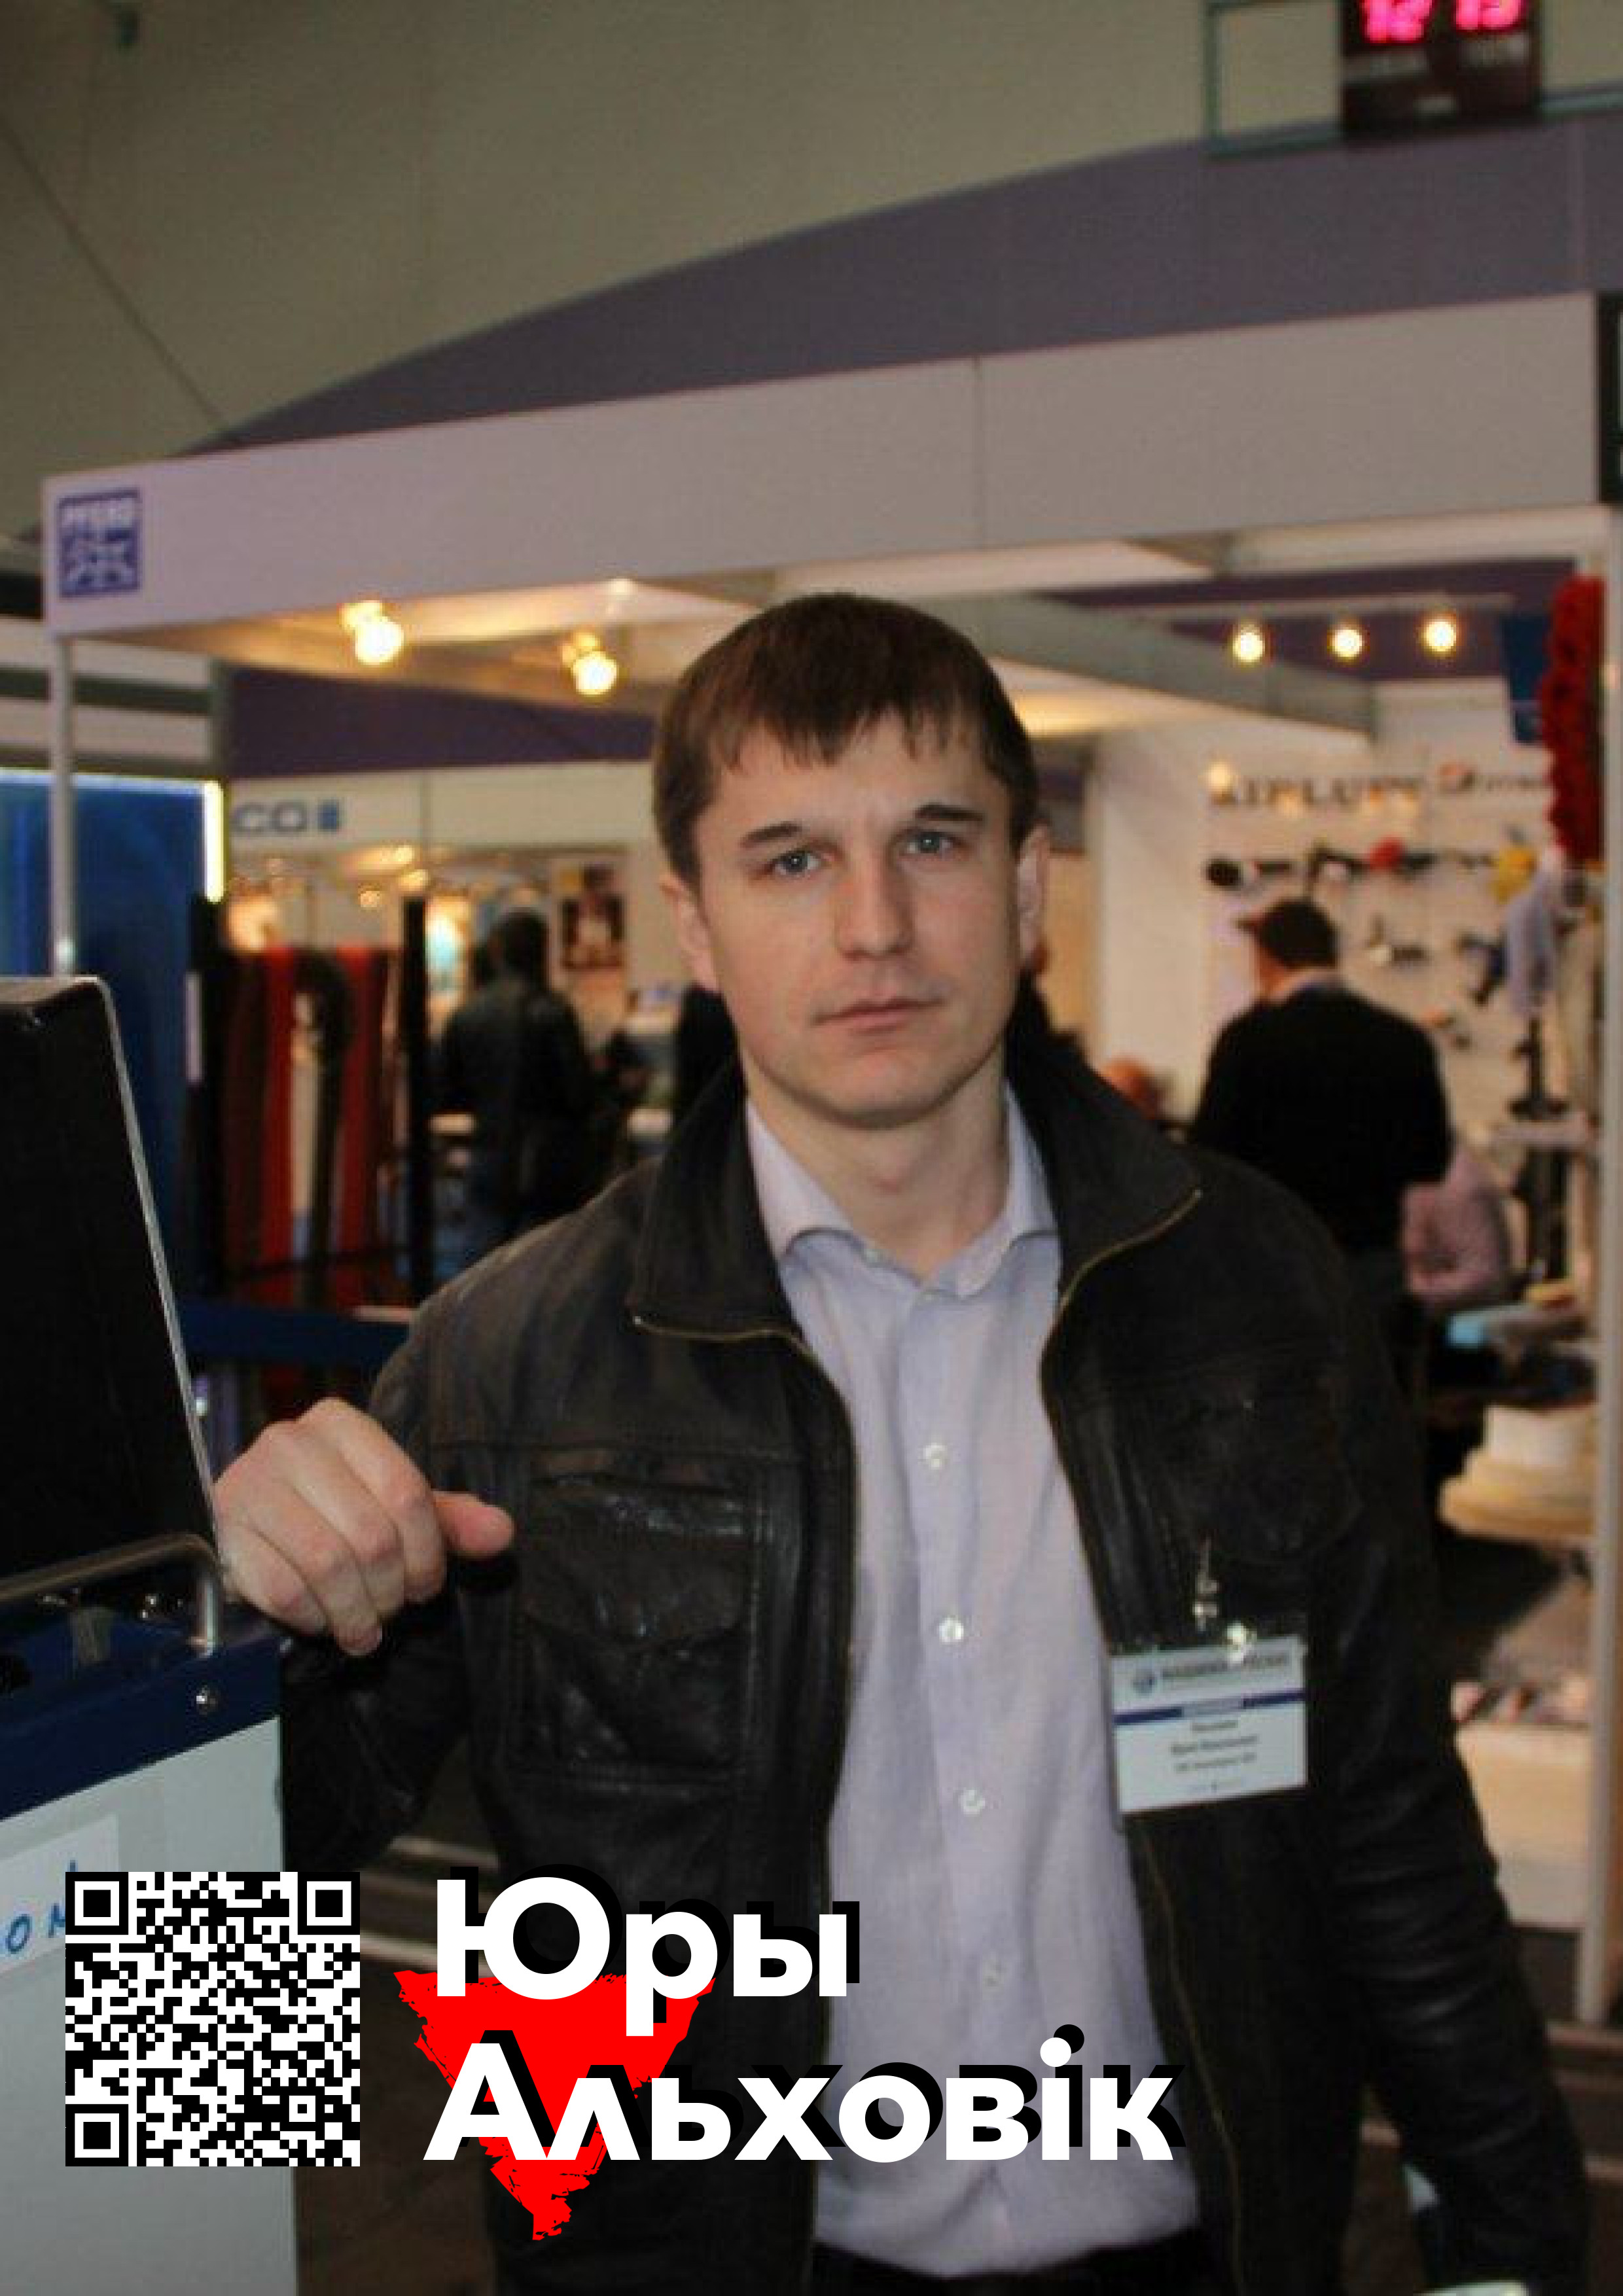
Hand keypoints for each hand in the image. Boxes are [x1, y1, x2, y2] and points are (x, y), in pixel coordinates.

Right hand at [213, 1397, 514, 1656]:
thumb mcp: (391, 1505)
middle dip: (389, 1591)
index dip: (428, 1554)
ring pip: (328, 1565)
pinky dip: (313, 1617)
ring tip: (362, 1627)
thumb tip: (500, 1533)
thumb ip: (447, 1518)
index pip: (407, 1494)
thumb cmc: (328, 1512)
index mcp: (339, 1423)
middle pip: (372, 1535)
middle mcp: (290, 1443)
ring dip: (354, 1612)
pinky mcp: (223, 1533)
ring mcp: (249, 1485)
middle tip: (389, 1610)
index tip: (425, 1585)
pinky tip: (321, 1619)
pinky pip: (284, 1590)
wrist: (245, 1527)